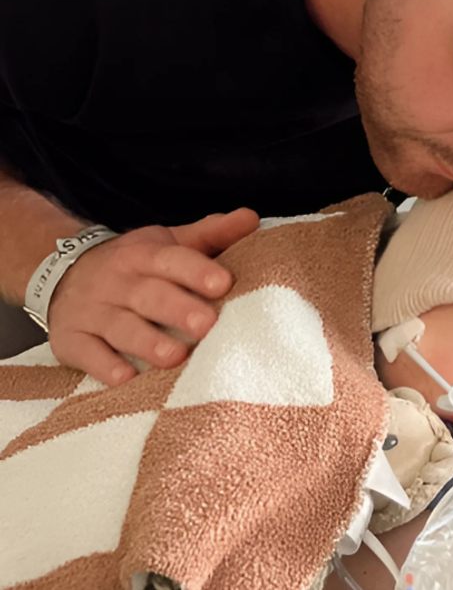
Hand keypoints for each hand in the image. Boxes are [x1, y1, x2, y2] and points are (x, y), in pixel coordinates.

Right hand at [46, 209, 258, 385]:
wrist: (56, 270)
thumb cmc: (133, 266)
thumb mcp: (166, 243)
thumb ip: (210, 234)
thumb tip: (251, 218)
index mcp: (142, 255)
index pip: (171, 260)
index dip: (196, 270)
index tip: (224, 283)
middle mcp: (116, 282)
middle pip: (149, 295)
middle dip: (178, 310)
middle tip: (207, 325)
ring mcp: (91, 311)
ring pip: (119, 327)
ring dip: (146, 342)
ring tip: (174, 357)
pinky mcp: (70, 339)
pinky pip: (86, 353)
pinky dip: (104, 367)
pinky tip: (126, 379)